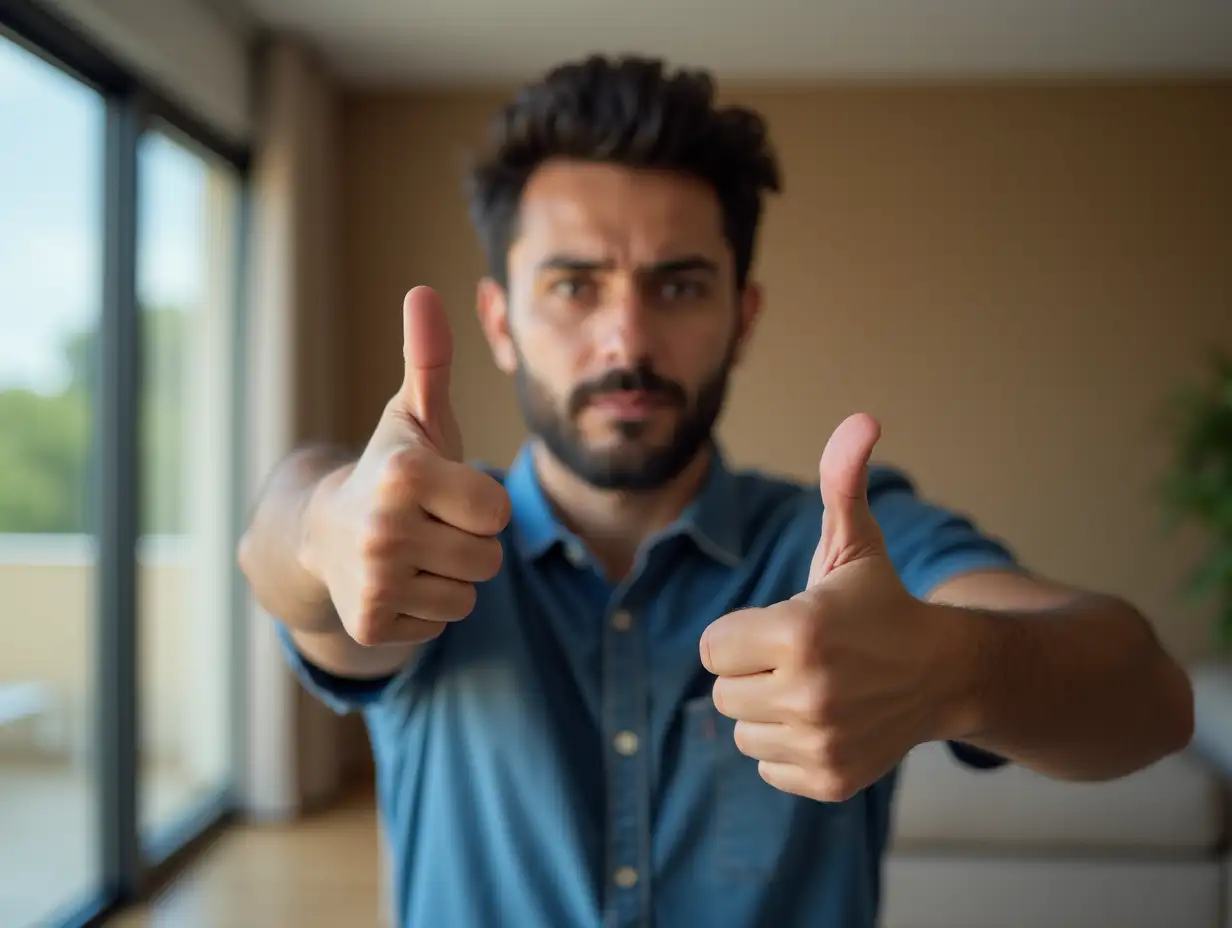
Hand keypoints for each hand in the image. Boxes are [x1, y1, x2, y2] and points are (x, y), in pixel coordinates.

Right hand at [301, 286, 511, 647]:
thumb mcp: (415, 414)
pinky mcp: (369, 622)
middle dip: (466, 543)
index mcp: (404, 474)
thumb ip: (429, 358)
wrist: (321, 534)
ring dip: (449, 577)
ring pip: (468, 595)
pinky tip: (394, 583)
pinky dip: (425, 608)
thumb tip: (424, 291)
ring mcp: (373, 581)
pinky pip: (441, 623)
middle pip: (488, 558)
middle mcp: (383, 529)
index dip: (478, 504)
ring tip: (411, 553)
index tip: (442, 492)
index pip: (498, 511)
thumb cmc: (390, 469)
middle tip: (424, 526)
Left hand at [699, 413, 964, 801]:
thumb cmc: (883, 604)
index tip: (784, 626)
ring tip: (818, 688)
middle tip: (804, 658)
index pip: (713, 648)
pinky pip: (768, 764)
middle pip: (723, 692)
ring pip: (743, 730)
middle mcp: (809, 693)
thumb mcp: (856, 543)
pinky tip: (828, 721)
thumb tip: (861, 417)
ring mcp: (821, 742)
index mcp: (799, 631)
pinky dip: (789, 746)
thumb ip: (841, 481)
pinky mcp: (829, 779)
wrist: (945, 674)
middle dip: (755, 671)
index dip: (743, 634)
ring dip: (769, 710)